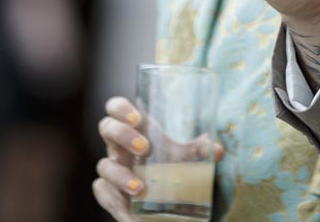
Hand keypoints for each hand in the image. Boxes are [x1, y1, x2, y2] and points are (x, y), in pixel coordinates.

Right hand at [92, 96, 223, 220]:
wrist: (158, 200)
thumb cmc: (166, 166)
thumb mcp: (183, 157)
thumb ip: (198, 151)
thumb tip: (217, 150)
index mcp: (133, 129)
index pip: (116, 107)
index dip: (121, 108)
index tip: (138, 118)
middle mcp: (118, 146)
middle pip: (106, 127)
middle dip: (122, 134)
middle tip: (145, 148)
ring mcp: (112, 169)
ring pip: (103, 166)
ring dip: (120, 175)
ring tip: (140, 188)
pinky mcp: (110, 193)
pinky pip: (103, 193)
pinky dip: (114, 202)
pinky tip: (129, 214)